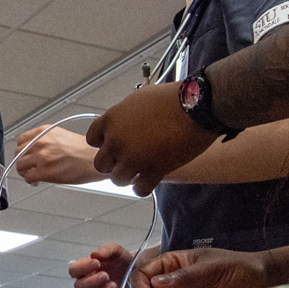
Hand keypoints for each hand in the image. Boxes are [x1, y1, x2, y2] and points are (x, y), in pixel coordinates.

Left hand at [15, 125, 105, 184]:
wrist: (95, 160)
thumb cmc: (85, 150)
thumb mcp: (61, 135)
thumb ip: (45, 140)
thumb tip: (35, 149)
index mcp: (44, 131)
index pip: (20, 139)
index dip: (22, 149)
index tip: (25, 155)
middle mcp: (40, 142)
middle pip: (18, 153)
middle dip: (22, 161)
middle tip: (28, 167)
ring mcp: (41, 157)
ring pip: (20, 166)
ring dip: (25, 172)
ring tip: (33, 175)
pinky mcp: (44, 172)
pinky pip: (28, 177)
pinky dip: (30, 181)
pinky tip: (37, 181)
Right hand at [69, 244, 158, 287]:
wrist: (137, 272)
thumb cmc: (122, 260)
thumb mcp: (116, 250)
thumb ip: (105, 250)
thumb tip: (94, 254)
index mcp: (85, 268)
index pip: (73, 270)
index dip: (82, 268)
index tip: (97, 263)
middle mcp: (87, 283)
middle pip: (78, 287)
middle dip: (92, 281)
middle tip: (106, 275)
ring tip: (114, 285)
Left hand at [86, 81, 218, 195]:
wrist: (195, 107)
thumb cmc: (169, 98)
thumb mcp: (137, 99)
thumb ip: (123, 115)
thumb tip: (120, 124)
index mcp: (111, 120)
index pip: (92, 139)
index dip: (103, 144)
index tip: (114, 144)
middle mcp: (117, 141)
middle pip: (101, 164)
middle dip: (112, 163)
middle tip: (126, 161)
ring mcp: (134, 158)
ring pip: (117, 179)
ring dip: (127, 176)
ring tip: (138, 171)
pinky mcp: (154, 171)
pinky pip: (139, 189)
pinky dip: (142, 187)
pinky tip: (149, 180)